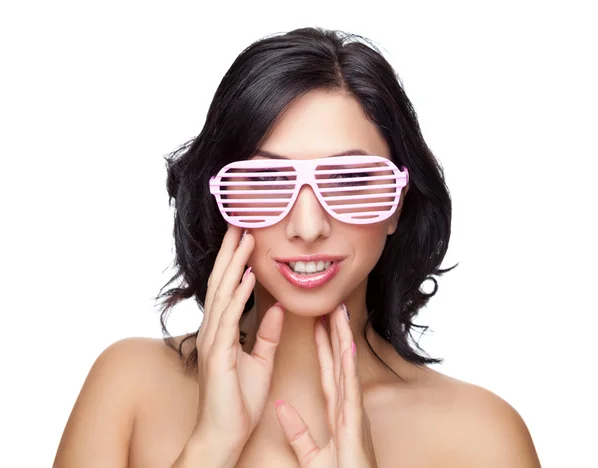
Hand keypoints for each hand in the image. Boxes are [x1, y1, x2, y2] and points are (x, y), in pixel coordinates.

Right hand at [191, 226, 284, 450]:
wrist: (224, 435)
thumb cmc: (239, 401)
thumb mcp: (260, 361)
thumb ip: (265, 334)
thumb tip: (275, 307)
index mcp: (224, 331)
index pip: (230, 287)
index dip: (237, 261)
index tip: (246, 236)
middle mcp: (215, 330)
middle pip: (223, 282)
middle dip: (231, 252)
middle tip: (240, 222)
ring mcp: (214, 341)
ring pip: (224, 293)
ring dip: (235, 264)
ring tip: (245, 238)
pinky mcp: (218, 355)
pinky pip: (230, 319)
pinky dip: (239, 295)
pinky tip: (248, 276)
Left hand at [274, 304, 377, 466]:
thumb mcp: (312, 455)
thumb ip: (296, 431)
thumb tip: (280, 408)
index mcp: (337, 412)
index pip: (327, 371)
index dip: (323, 346)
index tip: (319, 322)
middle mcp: (347, 406)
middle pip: (338, 362)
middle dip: (335, 333)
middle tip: (331, 305)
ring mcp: (352, 412)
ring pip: (345, 368)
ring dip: (342, 340)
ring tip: (339, 313)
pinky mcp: (353, 423)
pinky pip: (349, 389)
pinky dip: (348, 366)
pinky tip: (346, 346)